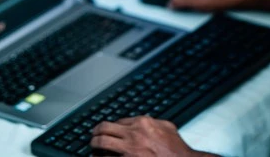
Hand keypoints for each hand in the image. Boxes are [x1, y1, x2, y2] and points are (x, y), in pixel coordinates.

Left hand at [91, 116, 214, 156]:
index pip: (119, 121)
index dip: (112, 126)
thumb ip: (154, 121)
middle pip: (105, 128)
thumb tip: (145, 118)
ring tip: (93, 147)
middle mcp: (133, 134)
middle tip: (93, 136)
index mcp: (142, 123)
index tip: (108, 130)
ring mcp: (129, 150)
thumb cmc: (177, 150)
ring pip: (101, 143)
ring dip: (94, 145)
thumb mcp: (167, 128)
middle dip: (96, 132)